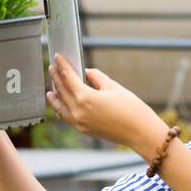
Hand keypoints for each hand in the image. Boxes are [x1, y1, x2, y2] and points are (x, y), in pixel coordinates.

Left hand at [47, 52, 164, 151]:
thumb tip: (86, 72)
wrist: (140, 132)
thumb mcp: (113, 87)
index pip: (68, 77)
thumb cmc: (131, 109)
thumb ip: (96, 77)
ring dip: (55, 97)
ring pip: (60, 108)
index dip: (63, 65)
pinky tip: (61, 107)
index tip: (58, 58)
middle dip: (56, 78)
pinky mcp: (84, 130)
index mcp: (85, 97)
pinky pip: (67, 118)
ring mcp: (80, 123)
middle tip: (53, 68)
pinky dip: (61, 110)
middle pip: (62, 91)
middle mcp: (78, 111)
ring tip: (51, 90)